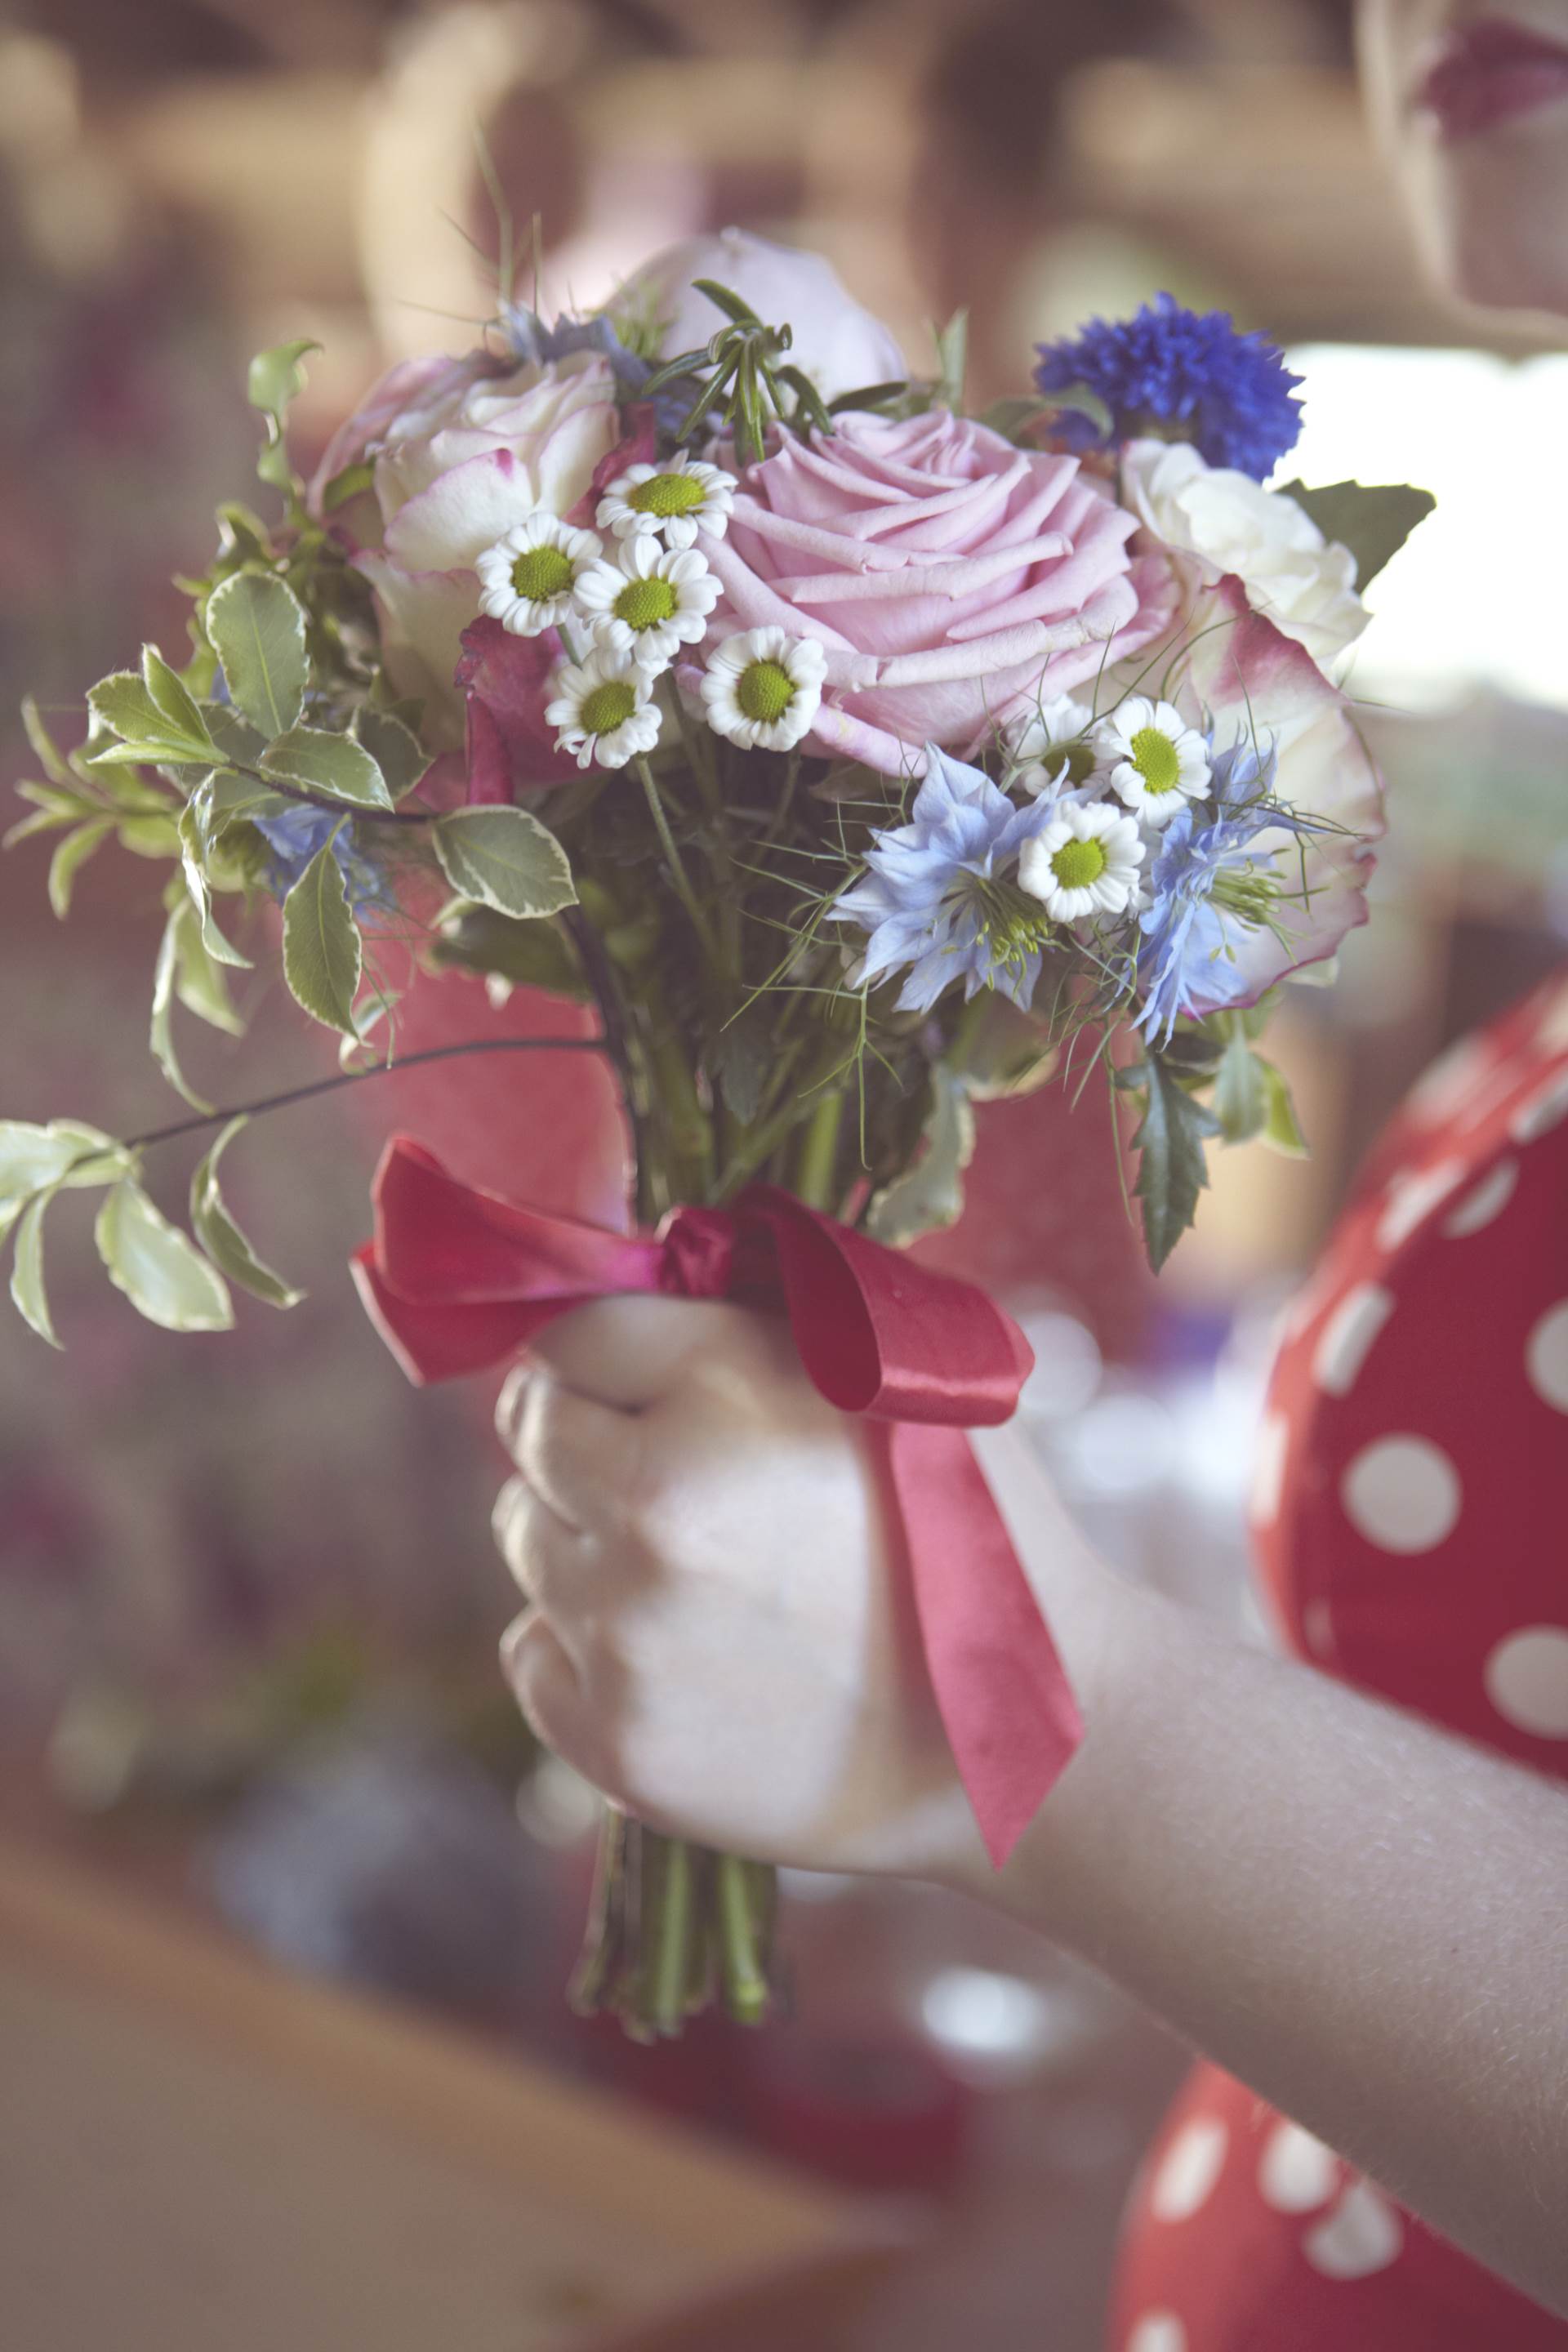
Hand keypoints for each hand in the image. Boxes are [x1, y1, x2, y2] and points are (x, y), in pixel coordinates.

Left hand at [492, 1295, 988, 1880]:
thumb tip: (643, 1275)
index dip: (604, 1356)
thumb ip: (756, 1321)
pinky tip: (680, 1651)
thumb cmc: (971, 1536)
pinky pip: (530, 1652)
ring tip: (699, 1573)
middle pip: (529, 1430)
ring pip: (525, 1537)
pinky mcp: (616, 1738)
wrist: (1023, 1741)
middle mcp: (655, 1501)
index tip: (636, 1386)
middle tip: (668, 1476)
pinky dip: (582, 1645)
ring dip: (584, 1539)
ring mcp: (627, 1627)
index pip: (574, 1333)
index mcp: (725, 1387)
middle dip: (582, 1438)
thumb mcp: (896, 1373)